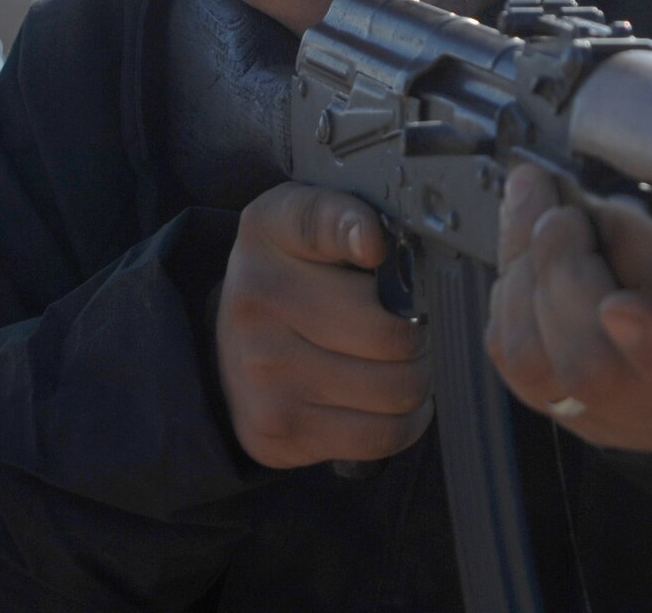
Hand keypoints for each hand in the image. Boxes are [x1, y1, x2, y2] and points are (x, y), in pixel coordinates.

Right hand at [216, 183, 431, 468]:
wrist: (232, 346)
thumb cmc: (296, 276)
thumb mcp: (310, 220)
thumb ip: (347, 214)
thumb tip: (374, 243)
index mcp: (270, 231)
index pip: (320, 222)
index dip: (357, 231)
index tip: (375, 247)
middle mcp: (256, 301)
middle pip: (391, 332)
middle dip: (419, 333)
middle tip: (411, 328)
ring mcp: (262, 373)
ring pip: (396, 389)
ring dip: (417, 379)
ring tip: (402, 364)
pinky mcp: (277, 431)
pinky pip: (380, 436)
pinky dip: (405, 422)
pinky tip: (390, 401)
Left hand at [484, 164, 651, 453]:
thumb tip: (623, 180)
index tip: (620, 306)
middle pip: (594, 369)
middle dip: (563, 274)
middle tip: (563, 215)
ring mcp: (614, 415)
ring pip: (537, 364)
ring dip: (525, 272)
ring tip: (539, 213)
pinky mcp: (563, 405)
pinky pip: (512, 355)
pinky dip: (509, 288)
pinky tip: (525, 247)